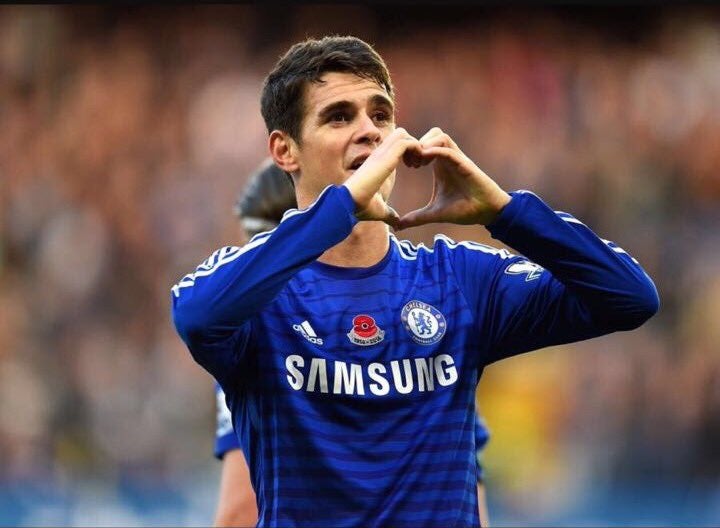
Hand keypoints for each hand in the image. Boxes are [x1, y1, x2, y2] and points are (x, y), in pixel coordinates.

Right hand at [343, 127, 422, 227]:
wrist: (349, 204)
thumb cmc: (360, 207)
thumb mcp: (379, 210)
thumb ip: (389, 214)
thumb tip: (396, 224)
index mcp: (378, 162)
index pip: (396, 144)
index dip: (409, 152)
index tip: (415, 167)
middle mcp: (379, 154)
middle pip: (401, 134)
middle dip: (414, 145)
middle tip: (419, 164)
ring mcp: (381, 153)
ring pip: (404, 134)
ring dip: (416, 146)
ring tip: (418, 165)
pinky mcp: (386, 156)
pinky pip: (407, 142)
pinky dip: (416, 149)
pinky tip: (416, 166)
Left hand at [396, 128, 510, 229]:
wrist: (485, 212)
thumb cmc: (463, 209)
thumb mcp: (434, 213)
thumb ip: (416, 217)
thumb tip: (398, 227)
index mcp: (439, 165)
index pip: (423, 144)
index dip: (411, 150)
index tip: (406, 166)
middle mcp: (447, 158)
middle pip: (430, 134)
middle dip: (417, 144)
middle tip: (411, 163)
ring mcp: (456, 159)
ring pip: (439, 135)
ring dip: (426, 144)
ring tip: (419, 163)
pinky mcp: (464, 163)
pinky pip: (448, 148)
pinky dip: (436, 150)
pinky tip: (425, 162)